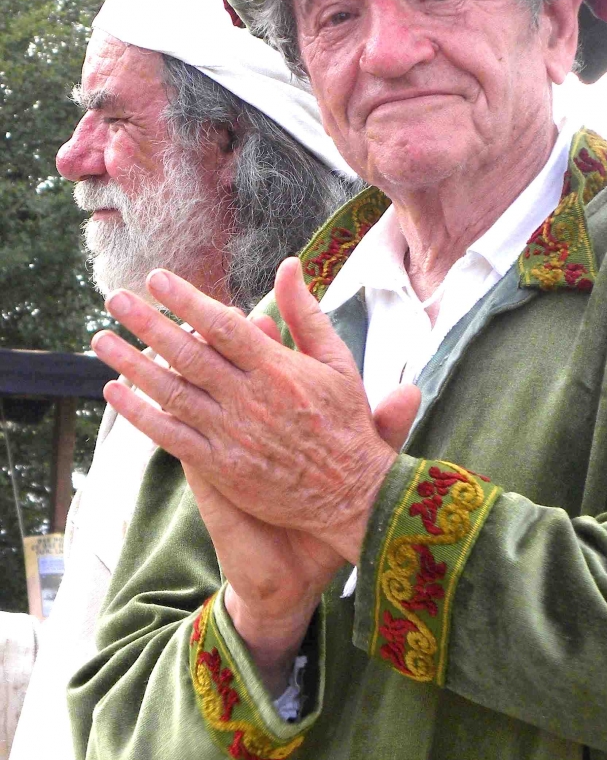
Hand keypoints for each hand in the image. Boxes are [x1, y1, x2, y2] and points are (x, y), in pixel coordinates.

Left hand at [91, 259, 420, 565]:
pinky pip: (171, 436)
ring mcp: (232, 434)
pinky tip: (115, 392)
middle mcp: (250, 399)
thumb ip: (306, 313)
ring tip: (101, 340)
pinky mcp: (222, 468)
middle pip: (187, 353)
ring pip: (171, 392)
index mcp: (277, 369)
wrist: (352, 495)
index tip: (156, 279)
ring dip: (132, 363)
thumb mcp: (338, 361)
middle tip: (114, 298)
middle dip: (147, 322)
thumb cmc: (346, 424)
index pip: (222, 325)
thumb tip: (288, 265)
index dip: (186, 299)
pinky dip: (140, 414)